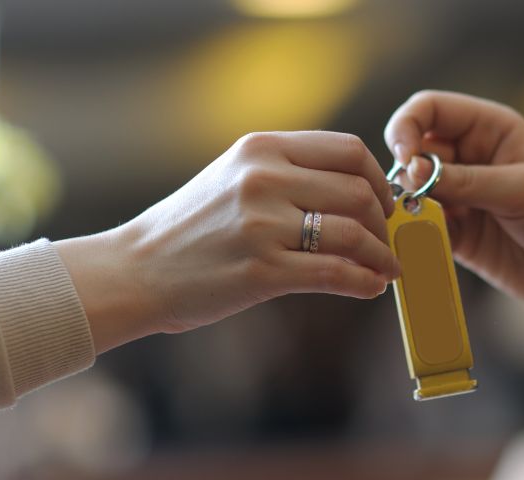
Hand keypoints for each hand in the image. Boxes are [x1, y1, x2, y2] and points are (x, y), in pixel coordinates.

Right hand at [55, 131, 400, 352]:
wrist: (136, 271)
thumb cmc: (191, 229)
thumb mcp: (234, 177)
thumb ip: (287, 172)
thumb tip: (355, 188)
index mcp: (261, 148)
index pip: (348, 151)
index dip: (379, 180)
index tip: (384, 203)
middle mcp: (263, 179)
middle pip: (358, 192)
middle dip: (384, 222)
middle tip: (386, 242)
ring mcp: (262, 225)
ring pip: (353, 234)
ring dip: (380, 256)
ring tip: (385, 269)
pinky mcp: (261, 271)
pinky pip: (334, 274)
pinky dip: (363, 282)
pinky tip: (370, 288)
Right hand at [384, 91, 523, 328]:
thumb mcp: (520, 191)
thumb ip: (464, 180)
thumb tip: (410, 171)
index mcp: (492, 129)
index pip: (430, 109)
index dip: (408, 126)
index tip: (405, 157)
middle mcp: (471, 157)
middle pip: (414, 149)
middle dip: (407, 171)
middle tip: (415, 196)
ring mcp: (463, 196)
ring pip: (413, 190)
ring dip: (408, 204)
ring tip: (423, 223)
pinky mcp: (458, 234)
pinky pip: (422, 227)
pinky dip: (416, 233)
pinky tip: (424, 244)